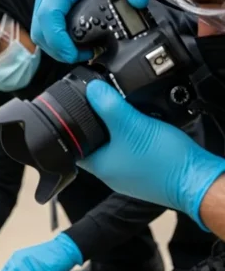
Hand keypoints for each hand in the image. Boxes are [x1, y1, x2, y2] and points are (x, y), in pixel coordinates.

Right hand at [31, 0, 150, 62]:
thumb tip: (138, 1)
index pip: (48, 16)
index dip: (57, 40)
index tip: (75, 53)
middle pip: (39, 30)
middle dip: (57, 49)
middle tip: (84, 56)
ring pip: (40, 31)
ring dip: (56, 46)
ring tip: (83, 52)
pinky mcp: (51, 2)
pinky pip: (46, 26)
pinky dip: (58, 39)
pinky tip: (78, 42)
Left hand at [79, 80, 224, 227]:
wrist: (198, 180)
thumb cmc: (166, 161)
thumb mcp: (132, 125)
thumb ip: (109, 106)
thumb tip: (92, 90)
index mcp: (100, 166)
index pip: (74, 146)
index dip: (73, 128)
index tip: (76, 112)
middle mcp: (111, 174)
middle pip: (94, 145)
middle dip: (97, 127)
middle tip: (103, 109)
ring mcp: (129, 176)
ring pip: (115, 148)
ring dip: (118, 133)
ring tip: (125, 118)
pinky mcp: (145, 174)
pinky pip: (133, 153)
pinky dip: (134, 140)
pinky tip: (143, 130)